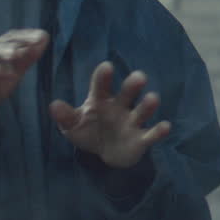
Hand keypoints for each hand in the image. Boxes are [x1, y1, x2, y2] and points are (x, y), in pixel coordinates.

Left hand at [49, 62, 169, 168]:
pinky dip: (159, 131)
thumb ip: (65, 117)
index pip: (102, 86)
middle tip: (139, 77)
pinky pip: (151, 134)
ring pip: (142, 111)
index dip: (104, 77)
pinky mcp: (142, 139)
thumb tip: (54, 105)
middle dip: (133, 85)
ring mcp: (132, 122)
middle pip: (128, 93)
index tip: (107, 67)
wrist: (106, 153)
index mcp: (101, 100)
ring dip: (148, 105)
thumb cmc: (90, 131)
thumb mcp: (73, 126)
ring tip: (153, 98)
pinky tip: (165, 126)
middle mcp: (120, 107)